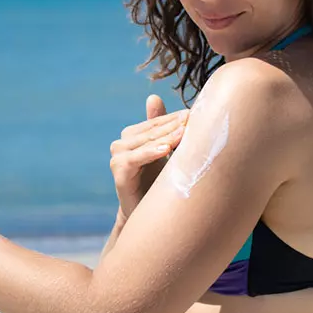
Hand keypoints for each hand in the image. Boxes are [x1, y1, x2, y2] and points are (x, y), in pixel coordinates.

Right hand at [109, 95, 188, 221]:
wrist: (150, 216)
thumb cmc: (159, 183)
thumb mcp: (164, 152)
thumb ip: (161, 126)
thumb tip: (153, 96)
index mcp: (132, 135)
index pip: (156, 122)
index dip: (174, 118)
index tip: (194, 114)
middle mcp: (121, 144)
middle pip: (151, 131)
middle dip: (172, 126)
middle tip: (192, 120)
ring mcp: (117, 158)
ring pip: (144, 142)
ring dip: (164, 137)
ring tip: (183, 133)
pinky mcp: (118, 173)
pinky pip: (134, 159)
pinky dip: (149, 153)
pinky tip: (165, 149)